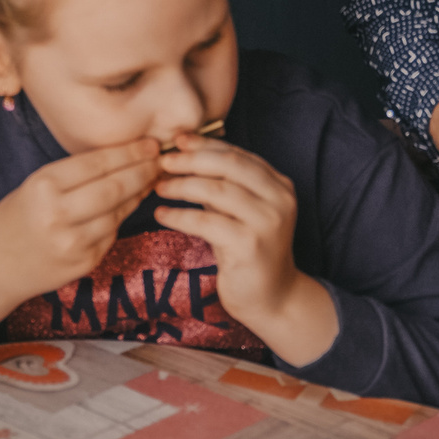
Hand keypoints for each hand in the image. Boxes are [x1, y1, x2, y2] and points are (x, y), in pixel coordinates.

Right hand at [0, 138, 162, 334]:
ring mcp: (73, 242)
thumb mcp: (35, 186)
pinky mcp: (84, 262)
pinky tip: (132, 202)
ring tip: (151, 178)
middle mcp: (58, 215)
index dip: (129, 152)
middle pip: (115, 187)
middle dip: (142, 170)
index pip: (97, 163)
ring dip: (140, 193)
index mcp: (43, 187)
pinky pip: (113, 233)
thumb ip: (74, 174)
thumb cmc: (17, 217)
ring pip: (119, 211)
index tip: (149, 143)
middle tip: (159, 159)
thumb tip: (123, 156)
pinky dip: (124, 216)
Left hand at [154, 136, 338, 365]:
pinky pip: (207, 223)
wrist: (272, 297)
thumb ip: (222, 185)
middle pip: (230, 167)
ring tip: (159, 187)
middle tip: (163, 161)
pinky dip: (180, 215)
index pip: (238, 155)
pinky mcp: (250, 246)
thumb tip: (183, 154)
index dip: (205, 145)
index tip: (177, 140)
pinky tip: (162, 214)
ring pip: (218, 192)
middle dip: (192, 160)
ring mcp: (267, 223)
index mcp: (278, 185)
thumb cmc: (248, 251)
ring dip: (183, 186)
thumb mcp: (239, 211)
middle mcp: (279, 200)